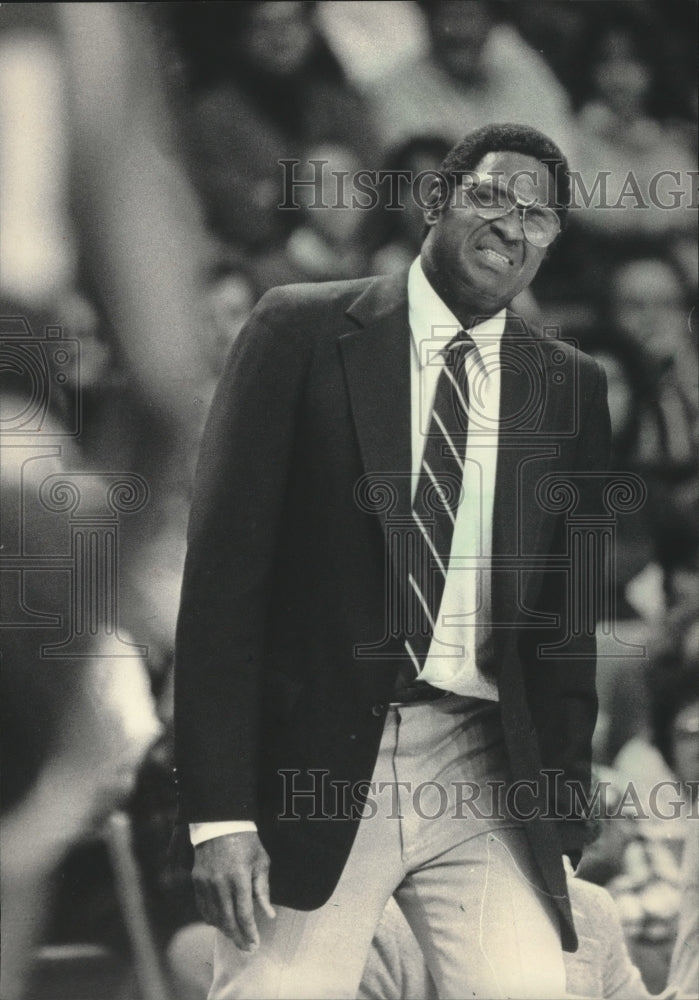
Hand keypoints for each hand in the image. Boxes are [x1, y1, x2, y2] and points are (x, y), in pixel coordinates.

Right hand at [192, 832, 274, 951]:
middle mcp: (220, 883)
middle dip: (238, 938)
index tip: (255, 944)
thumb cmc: (246, 842)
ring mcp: (206, 883)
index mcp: (239, 877)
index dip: (250, 932)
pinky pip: (203, 907)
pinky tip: (221, 923)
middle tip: (246, 949)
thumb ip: (263, 890)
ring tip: (236, 938)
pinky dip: (212, 919)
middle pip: (228, 920)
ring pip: (214, 916)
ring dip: (225, 930)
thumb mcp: (261, 861)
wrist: (220, 823)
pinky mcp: (196, 881)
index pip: (244, 914)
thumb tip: (269, 915)